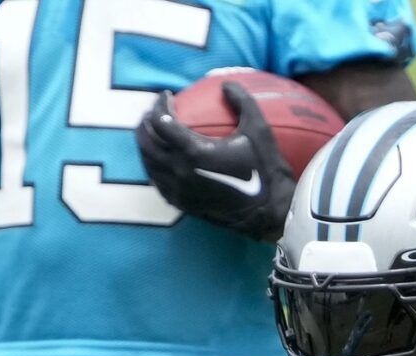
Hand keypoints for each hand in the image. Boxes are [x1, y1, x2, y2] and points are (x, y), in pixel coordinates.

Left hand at [136, 84, 295, 240]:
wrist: (269, 211)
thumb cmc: (265, 169)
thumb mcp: (258, 129)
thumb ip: (241, 100)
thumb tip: (226, 84)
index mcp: (194, 152)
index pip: (161, 121)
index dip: (160, 103)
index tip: (168, 95)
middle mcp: (180, 172)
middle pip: (146, 141)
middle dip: (146, 122)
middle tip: (155, 111)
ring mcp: (178, 190)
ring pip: (148, 163)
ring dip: (146, 144)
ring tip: (154, 132)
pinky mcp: (181, 204)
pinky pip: (157, 182)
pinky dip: (154, 166)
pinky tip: (161, 158)